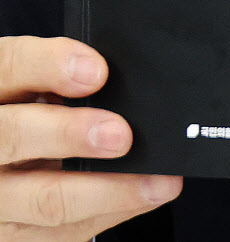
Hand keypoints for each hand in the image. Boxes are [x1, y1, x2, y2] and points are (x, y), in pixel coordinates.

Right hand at [0, 35, 181, 240]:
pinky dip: (108, 213)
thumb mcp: (29, 78)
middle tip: (120, 134)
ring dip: (106, 191)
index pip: (9, 67)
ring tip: (153, 180)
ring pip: (42, 199)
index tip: (97, 71)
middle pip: (14, 137)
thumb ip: (55, 68)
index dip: (50, 66)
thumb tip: (103, 71)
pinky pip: (60, 233)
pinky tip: (143, 197)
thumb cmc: (22, 107)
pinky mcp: (12, 232)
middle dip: (70, 135)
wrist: (1, 156)